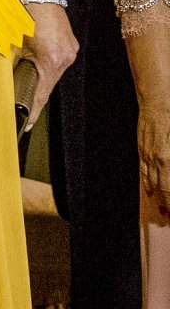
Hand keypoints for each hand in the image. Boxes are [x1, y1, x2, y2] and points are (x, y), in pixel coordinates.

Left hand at [18, 2, 76, 127]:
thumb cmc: (21, 12)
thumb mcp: (10, 43)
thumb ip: (8, 66)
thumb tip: (0, 86)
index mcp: (52, 60)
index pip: (40, 95)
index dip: (32, 112)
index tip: (24, 125)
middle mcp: (66, 56)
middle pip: (47, 86)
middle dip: (32, 93)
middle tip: (17, 104)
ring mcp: (70, 49)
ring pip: (51, 74)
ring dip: (37, 77)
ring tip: (22, 79)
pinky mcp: (69, 43)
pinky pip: (56, 62)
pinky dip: (43, 65)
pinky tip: (32, 62)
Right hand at [138, 104, 169, 220]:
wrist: (159, 96)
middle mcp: (159, 160)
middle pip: (165, 191)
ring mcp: (149, 155)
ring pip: (154, 184)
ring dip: (161, 199)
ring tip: (165, 212)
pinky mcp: (143, 149)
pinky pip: (144, 172)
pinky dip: (148, 185)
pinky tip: (151, 193)